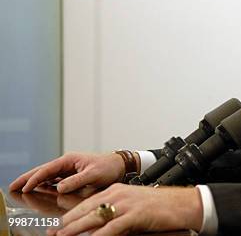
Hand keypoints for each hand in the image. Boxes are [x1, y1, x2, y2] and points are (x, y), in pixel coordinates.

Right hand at [9, 152, 125, 192]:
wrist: (120, 165)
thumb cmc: (109, 167)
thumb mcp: (94, 175)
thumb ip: (77, 181)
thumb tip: (59, 187)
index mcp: (70, 159)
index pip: (48, 170)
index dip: (35, 179)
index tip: (25, 188)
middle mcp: (67, 162)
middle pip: (43, 170)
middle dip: (27, 177)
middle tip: (12, 186)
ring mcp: (69, 168)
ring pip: (47, 175)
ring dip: (34, 181)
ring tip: (20, 188)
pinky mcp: (72, 174)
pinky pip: (54, 179)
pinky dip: (44, 184)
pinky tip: (38, 189)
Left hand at [48, 183, 202, 235]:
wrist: (182, 203)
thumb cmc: (161, 206)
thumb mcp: (134, 204)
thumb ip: (116, 211)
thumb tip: (98, 226)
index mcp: (116, 189)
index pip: (87, 203)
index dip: (70, 216)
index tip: (58, 227)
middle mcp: (118, 194)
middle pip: (86, 210)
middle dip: (67, 225)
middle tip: (54, 235)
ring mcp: (126, 204)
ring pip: (94, 218)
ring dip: (76, 231)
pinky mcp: (135, 215)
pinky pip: (111, 228)